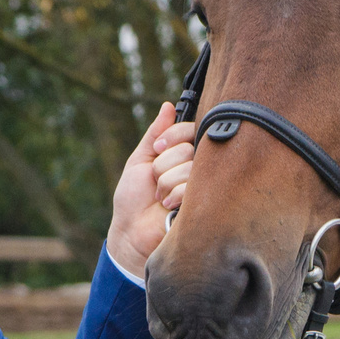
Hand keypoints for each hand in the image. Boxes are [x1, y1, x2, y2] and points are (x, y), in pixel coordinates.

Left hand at [108, 101, 196, 278]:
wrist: (132, 232)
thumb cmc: (133, 199)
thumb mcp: (140, 160)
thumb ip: (155, 134)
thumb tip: (167, 106)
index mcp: (181, 155)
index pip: (188, 129)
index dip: (170, 138)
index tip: (156, 151)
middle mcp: (196, 167)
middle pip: (188, 148)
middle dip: (163, 165)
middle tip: (154, 182)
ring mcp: (203, 186)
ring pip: (189, 167)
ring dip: (166, 183)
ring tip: (160, 198)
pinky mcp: (207, 203)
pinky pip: (194, 186)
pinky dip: (174, 195)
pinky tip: (169, 206)